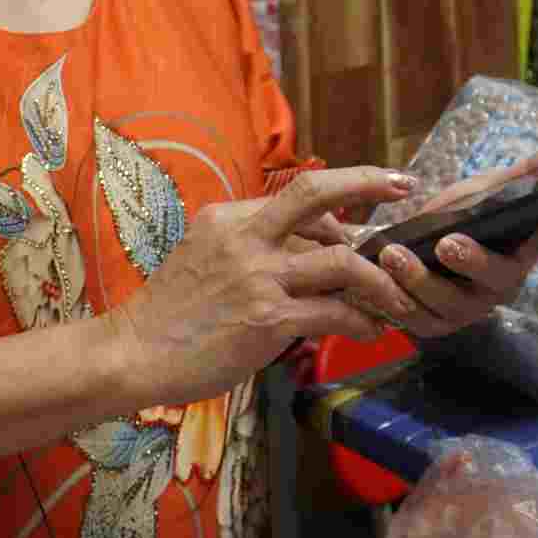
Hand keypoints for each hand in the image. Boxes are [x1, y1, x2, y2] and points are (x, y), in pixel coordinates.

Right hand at [97, 166, 437, 410]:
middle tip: (404, 187)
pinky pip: (335, 312)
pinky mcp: (268, 318)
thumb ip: (253, 247)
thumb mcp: (205, 258)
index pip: (298, 196)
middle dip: (368, 183)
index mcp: (229, 217)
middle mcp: (245, 236)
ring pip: (341, 260)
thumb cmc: (171, 315)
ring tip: (399, 296)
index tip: (373, 194)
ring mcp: (258, 276)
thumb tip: (311, 249)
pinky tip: (373, 330)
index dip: (341, 200)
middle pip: (317, 194)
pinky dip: (363, 320)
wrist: (133, 354)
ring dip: (380, 278)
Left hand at [366, 142, 537, 338]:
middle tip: (447, 242)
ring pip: (446, 305)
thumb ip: (526, 173)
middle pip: (495, 278)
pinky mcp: (430, 325)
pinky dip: (392, 303)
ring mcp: (465, 309)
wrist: (401, 251)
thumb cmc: (455, 219)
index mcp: (523, 248)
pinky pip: (412, 320)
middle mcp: (500, 284)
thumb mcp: (485, 191)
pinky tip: (375, 283)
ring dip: (418, 281)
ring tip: (391, 254)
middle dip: (471, 263)